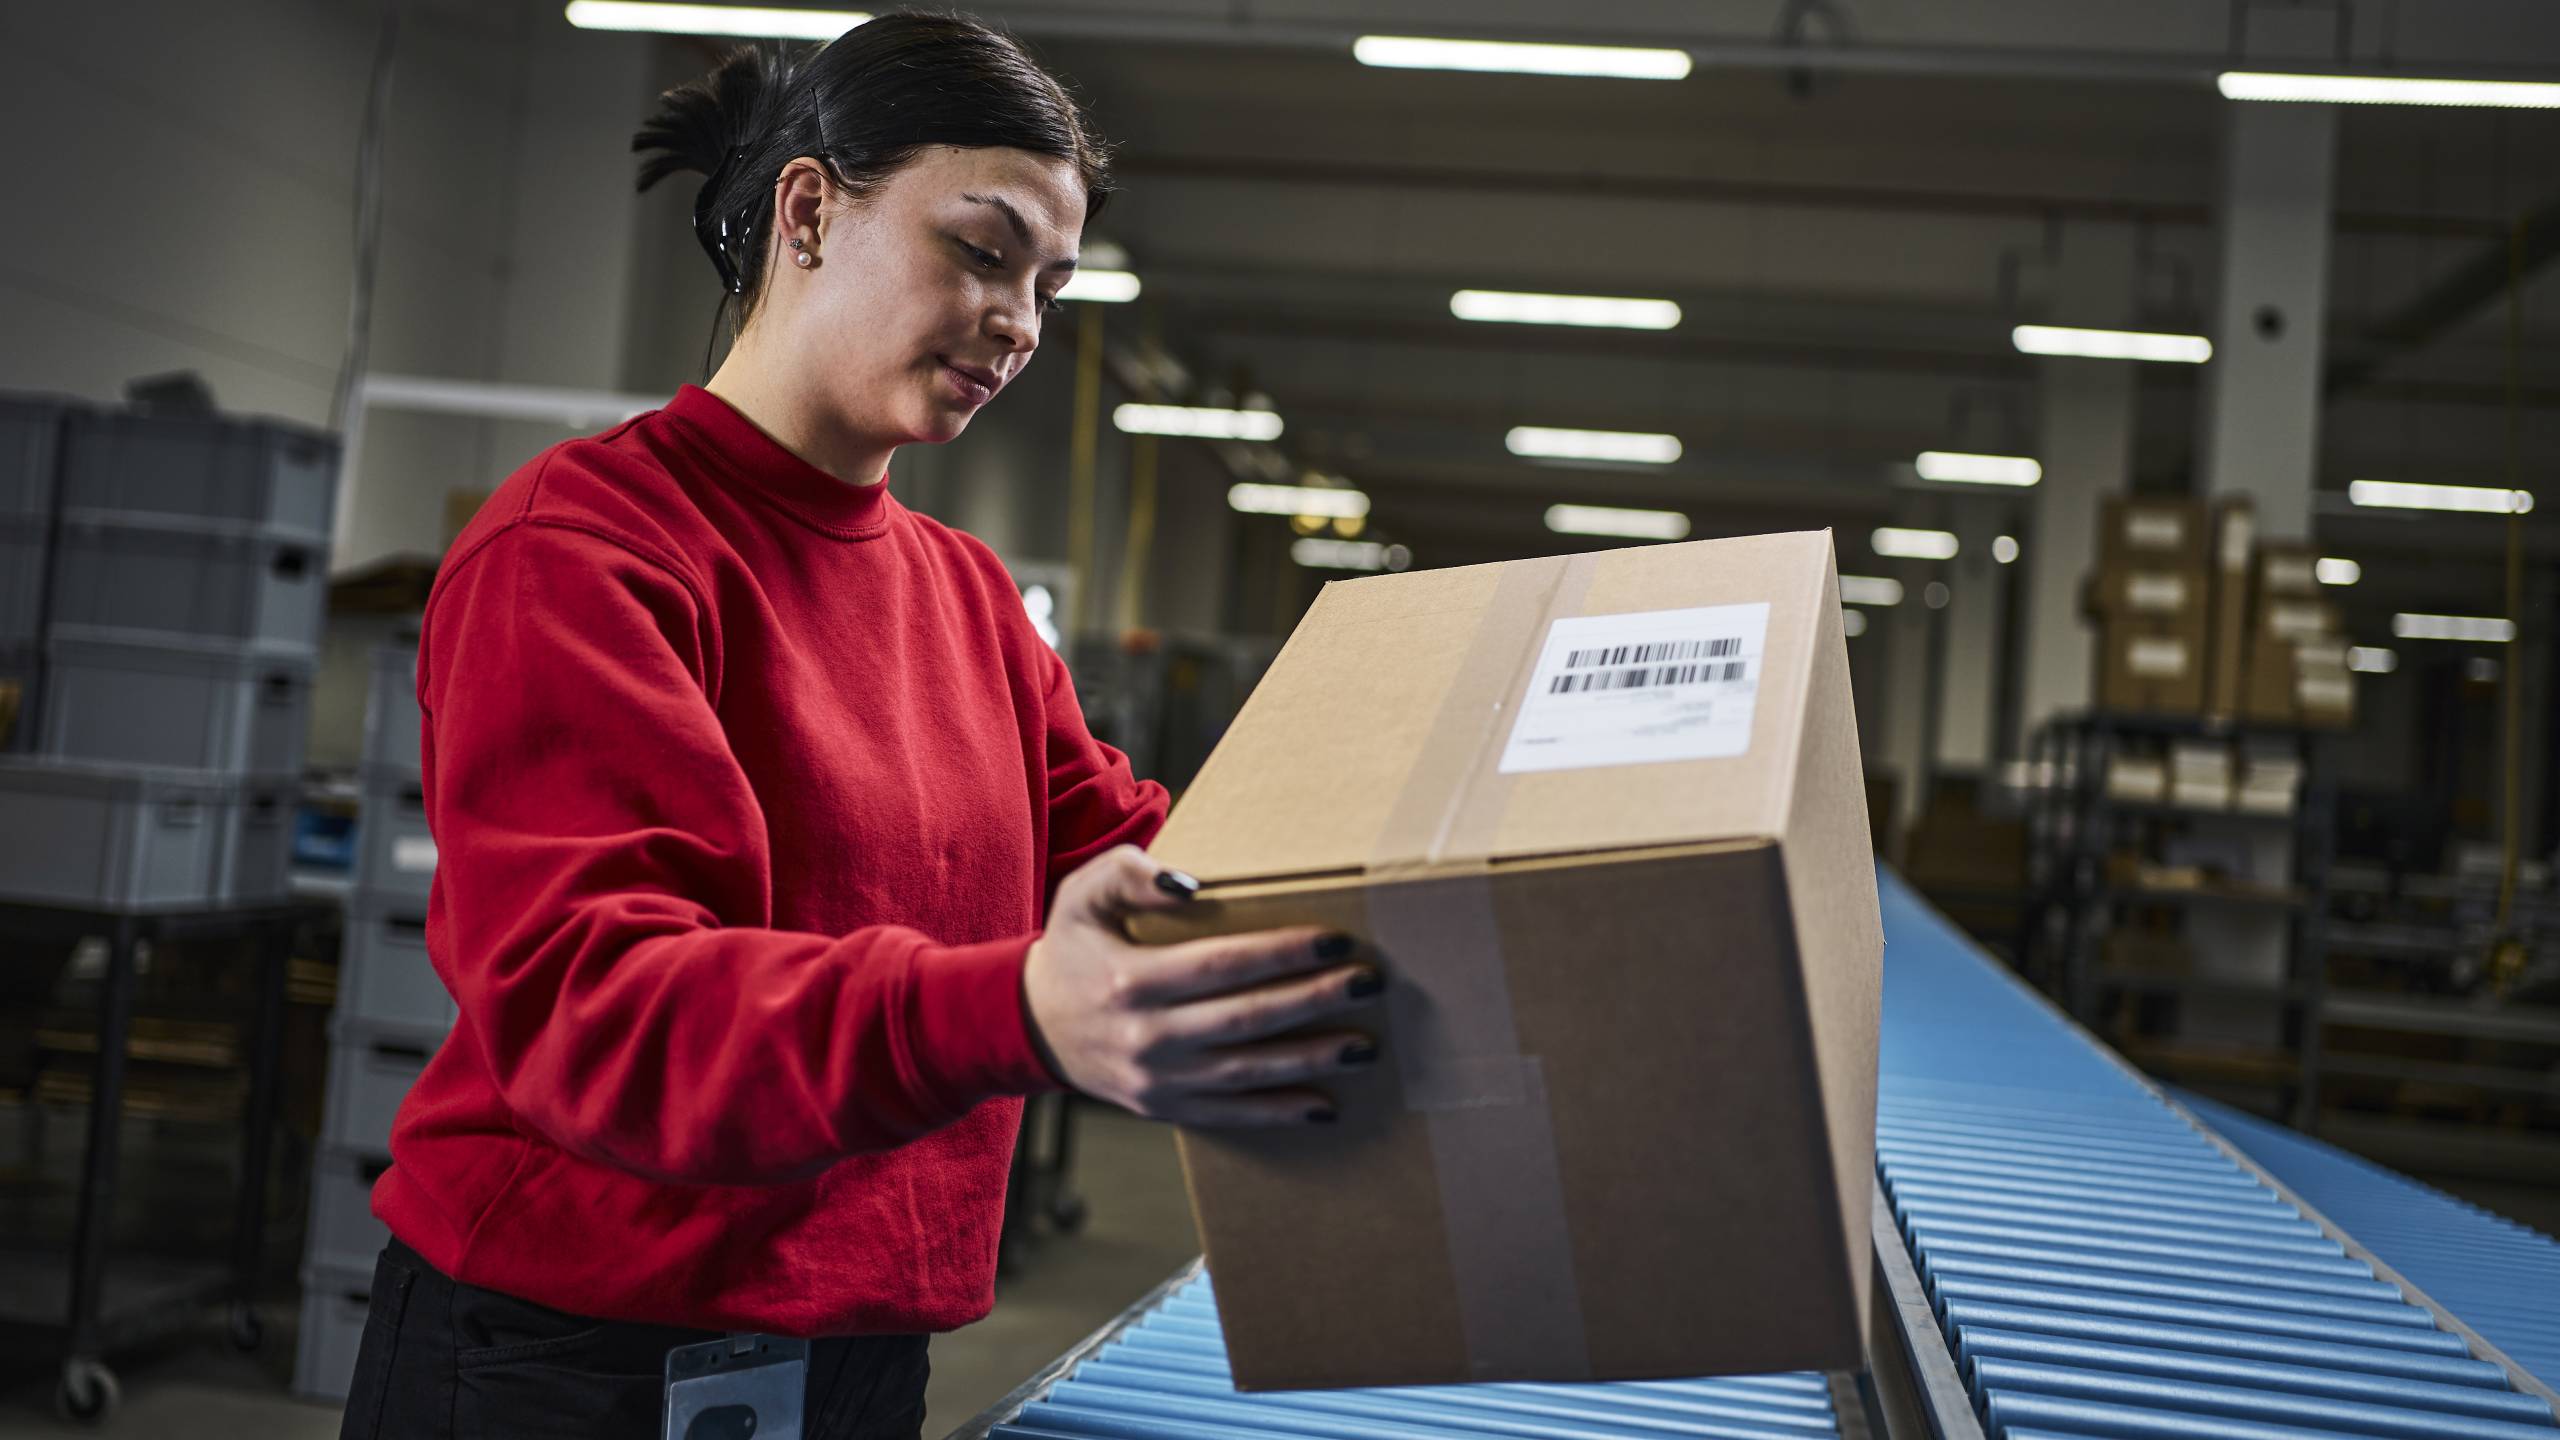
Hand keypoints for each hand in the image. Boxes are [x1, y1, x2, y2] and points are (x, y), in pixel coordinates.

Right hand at [1022, 845, 1383, 1126]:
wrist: (1030, 1024)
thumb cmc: (1074, 947)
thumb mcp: (1084, 894)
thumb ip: (1131, 873)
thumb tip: (1191, 885)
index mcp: (1131, 979)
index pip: (1223, 964)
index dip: (1283, 952)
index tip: (1336, 939)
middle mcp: (1146, 1036)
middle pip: (1246, 1020)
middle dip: (1315, 1001)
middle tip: (1369, 983)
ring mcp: (1156, 1080)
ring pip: (1247, 1073)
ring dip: (1311, 1061)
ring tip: (1364, 1046)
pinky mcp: (1164, 1108)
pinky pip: (1231, 1115)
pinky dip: (1279, 1113)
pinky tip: (1325, 1105)